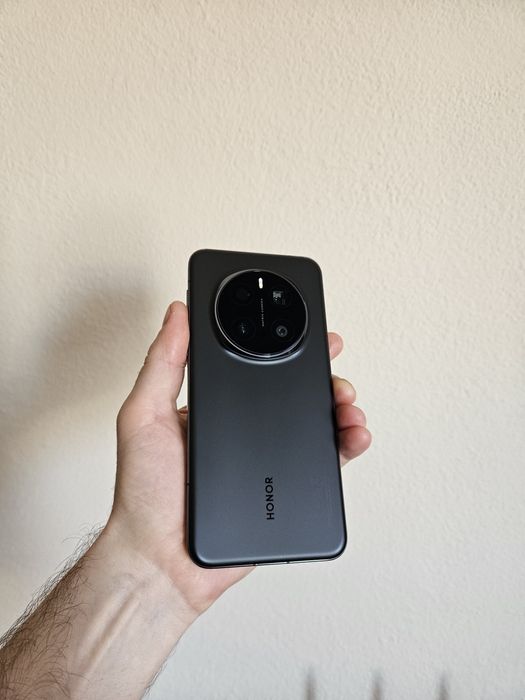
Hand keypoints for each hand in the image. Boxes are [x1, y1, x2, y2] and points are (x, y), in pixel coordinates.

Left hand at [106, 301, 371, 617]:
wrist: (162, 561)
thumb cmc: (144, 494)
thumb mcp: (143, 415)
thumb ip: (162, 363)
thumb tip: (177, 313)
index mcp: (214, 406)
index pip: (254, 366)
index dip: (282, 345)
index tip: (302, 328)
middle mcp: (243, 429)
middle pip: (293, 391)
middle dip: (321, 372)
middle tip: (333, 361)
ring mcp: (266, 458)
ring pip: (315, 423)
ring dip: (339, 405)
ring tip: (346, 401)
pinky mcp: (285, 488)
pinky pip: (324, 462)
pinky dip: (346, 445)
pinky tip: (353, 435)